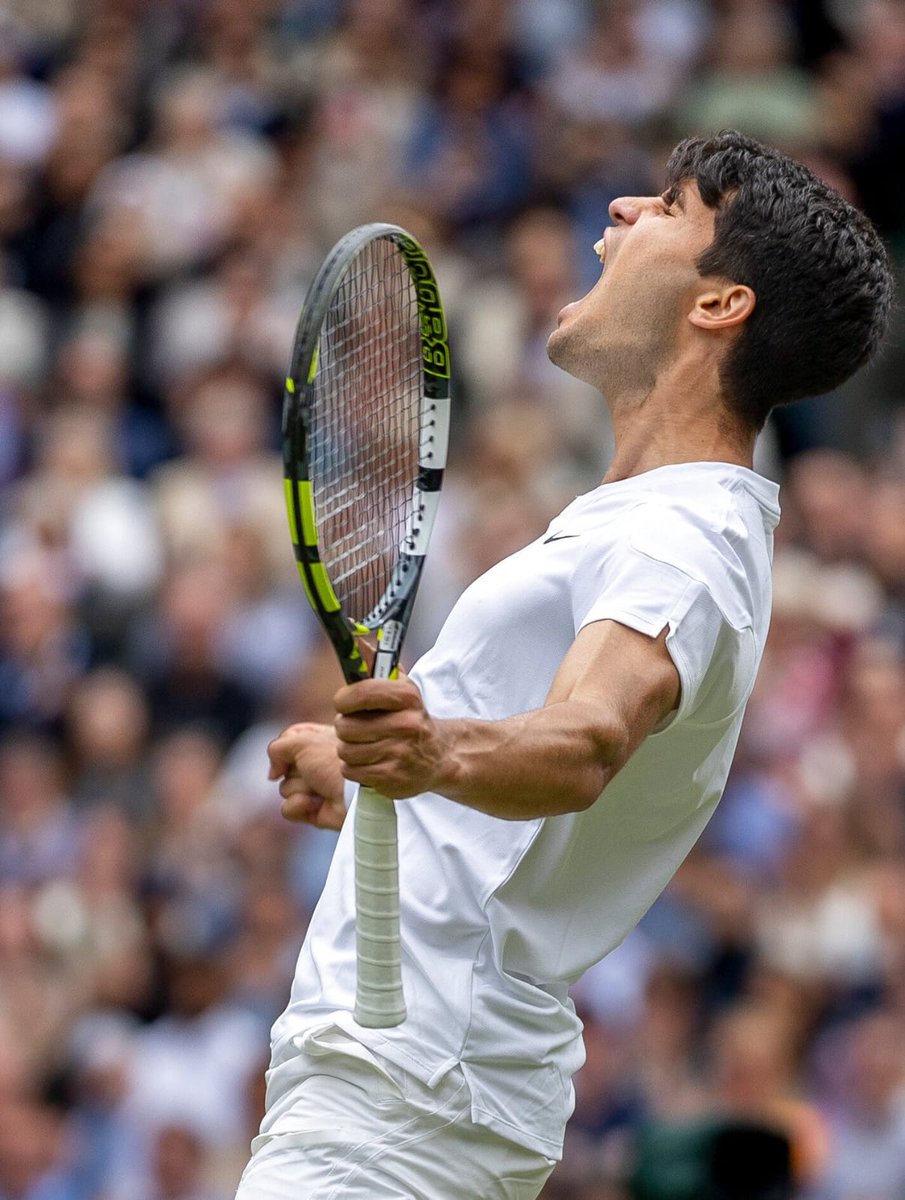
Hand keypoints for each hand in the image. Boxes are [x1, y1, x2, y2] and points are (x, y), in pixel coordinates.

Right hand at [267, 722, 346, 829]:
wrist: (358, 791)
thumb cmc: (334, 761)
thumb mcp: (302, 741)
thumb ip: (278, 748)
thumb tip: (272, 774)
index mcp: (317, 742)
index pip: (287, 742)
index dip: (290, 747)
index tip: (301, 748)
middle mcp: (315, 765)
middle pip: (283, 768)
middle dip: (296, 770)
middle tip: (316, 771)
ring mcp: (314, 788)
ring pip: (285, 789)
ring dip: (300, 788)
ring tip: (321, 788)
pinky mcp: (314, 811)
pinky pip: (288, 809)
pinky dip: (299, 805)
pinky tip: (316, 803)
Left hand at [333, 675, 447, 798]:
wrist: (440, 756)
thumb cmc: (411, 717)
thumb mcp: (401, 688)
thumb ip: (376, 663)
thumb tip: (355, 638)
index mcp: (407, 697)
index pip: (362, 693)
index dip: (344, 699)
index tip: (344, 703)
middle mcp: (406, 725)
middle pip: (346, 726)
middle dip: (346, 727)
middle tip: (358, 727)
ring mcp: (400, 754)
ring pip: (345, 751)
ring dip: (349, 749)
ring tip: (366, 745)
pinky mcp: (393, 779)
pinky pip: (351, 771)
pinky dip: (355, 768)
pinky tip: (370, 762)